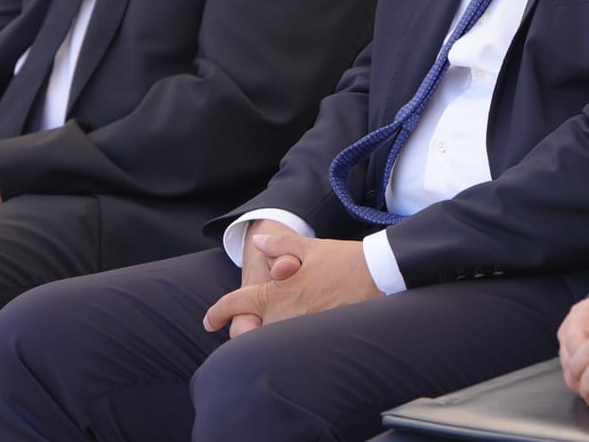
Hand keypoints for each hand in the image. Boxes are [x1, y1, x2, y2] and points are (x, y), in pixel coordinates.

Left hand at [202, 233, 378, 334]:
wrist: (379, 274)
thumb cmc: (345, 260)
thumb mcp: (310, 247)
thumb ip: (281, 244)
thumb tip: (259, 242)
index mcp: (277, 292)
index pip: (236, 304)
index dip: (218, 313)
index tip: (209, 321)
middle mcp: (285, 315)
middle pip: (252, 332)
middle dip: (248, 330)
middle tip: (250, 326)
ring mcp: (302, 330)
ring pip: (274, 340)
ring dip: (272, 335)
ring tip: (279, 327)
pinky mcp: (320, 338)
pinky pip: (298, 346)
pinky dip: (294, 341)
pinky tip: (304, 335)